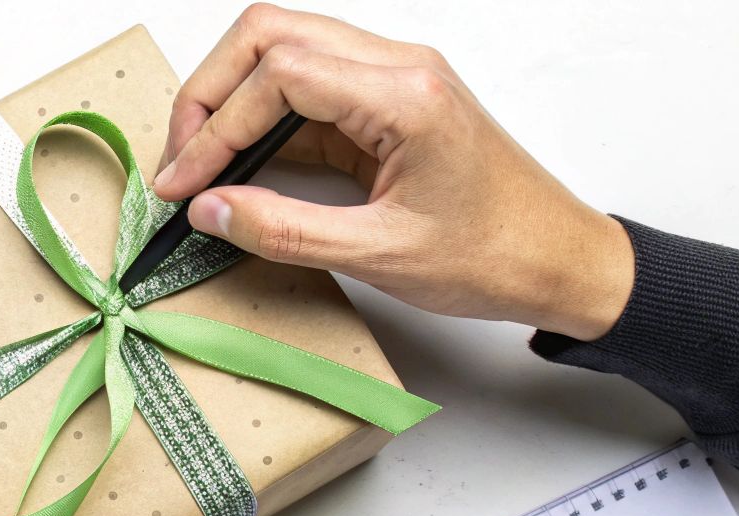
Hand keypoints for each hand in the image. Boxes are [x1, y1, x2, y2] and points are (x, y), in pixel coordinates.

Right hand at [153, 4, 633, 339]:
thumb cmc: (494, 254)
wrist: (558, 259)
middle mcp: (399, 66)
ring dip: (231, 97)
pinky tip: (242, 164)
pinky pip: (307, 84)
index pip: (280, 74)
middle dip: (210, 92)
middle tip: (181, 160)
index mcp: (405, 94)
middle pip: (271, 34)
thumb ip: (284, 229)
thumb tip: (210, 208)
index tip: (183, 182)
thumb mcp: (379, 255)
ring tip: (200, 161)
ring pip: (284, 47)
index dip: (216, 126)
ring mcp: (394, 77)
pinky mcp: (386, 101)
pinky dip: (262, 115)